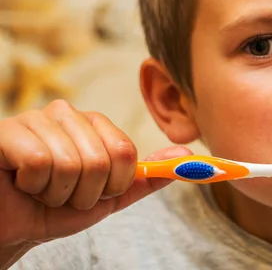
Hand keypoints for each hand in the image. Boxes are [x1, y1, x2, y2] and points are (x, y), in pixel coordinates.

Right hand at [0, 99, 190, 260]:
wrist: (12, 225)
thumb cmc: (57, 207)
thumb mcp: (108, 196)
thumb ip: (145, 177)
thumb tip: (186, 157)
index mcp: (94, 124)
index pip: (125, 152)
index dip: (112, 184)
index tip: (95, 192)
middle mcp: (67, 114)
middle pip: (101, 160)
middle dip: (84, 193)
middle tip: (63, 193)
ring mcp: (35, 119)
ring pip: (71, 163)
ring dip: (57, 193)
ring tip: (40, 189)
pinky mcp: (7, 131)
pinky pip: (38, 162)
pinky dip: (32, 185)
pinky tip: (21, 181)